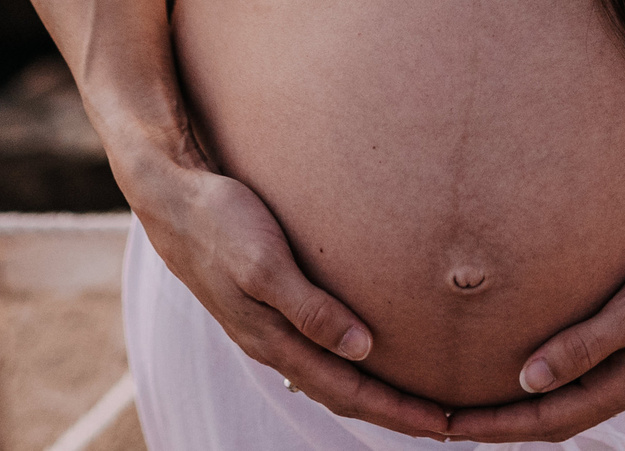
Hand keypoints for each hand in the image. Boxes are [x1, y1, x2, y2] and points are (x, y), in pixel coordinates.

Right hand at [128, 158, 456, 438]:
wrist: (172, 199)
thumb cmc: (220, 223)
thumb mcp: (263, 264)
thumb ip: (309, 308)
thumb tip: (361, 348)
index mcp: (274, 340)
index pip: (349, 392)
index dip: (398, 411)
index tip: (444, 424)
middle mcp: (275, 343)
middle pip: (345, 394)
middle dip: (396, 413)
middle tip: (451, 423)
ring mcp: (271, 327)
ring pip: (333, 376)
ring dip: (377, 392)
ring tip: (419, 397)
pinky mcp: (272, 306)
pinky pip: (321, 350)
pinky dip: (354, 364)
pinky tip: (370, 353)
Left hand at [440, 211, 624, 444]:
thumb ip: (585, 346)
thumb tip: (527, 382)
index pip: (545, 420)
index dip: (493, 426)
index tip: (444, 424)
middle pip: (552, 419)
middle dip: (497, 422)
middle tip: (443, 416)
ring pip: (568, 398)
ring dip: (522, 402)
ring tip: (477, 396)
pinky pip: (584, 373)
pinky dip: (549, 375)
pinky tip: (533, 359)